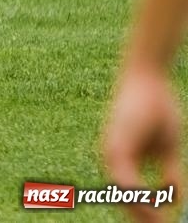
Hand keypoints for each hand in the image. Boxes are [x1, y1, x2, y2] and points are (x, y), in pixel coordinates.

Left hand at [103, 66, 183, 221]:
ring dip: (141, 214)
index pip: (130, 196)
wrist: (148, 79)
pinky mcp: (116, 145)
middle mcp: (112, 159)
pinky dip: (139, 198)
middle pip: (124, 200)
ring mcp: (112, 152)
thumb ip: (169, 174)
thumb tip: (175, 201)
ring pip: (123, 194)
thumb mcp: (168, 149)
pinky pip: (124, 179)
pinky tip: (155, 210)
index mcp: (122, 161)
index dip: (144, 216)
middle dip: (141, 220)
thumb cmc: (157, 109)